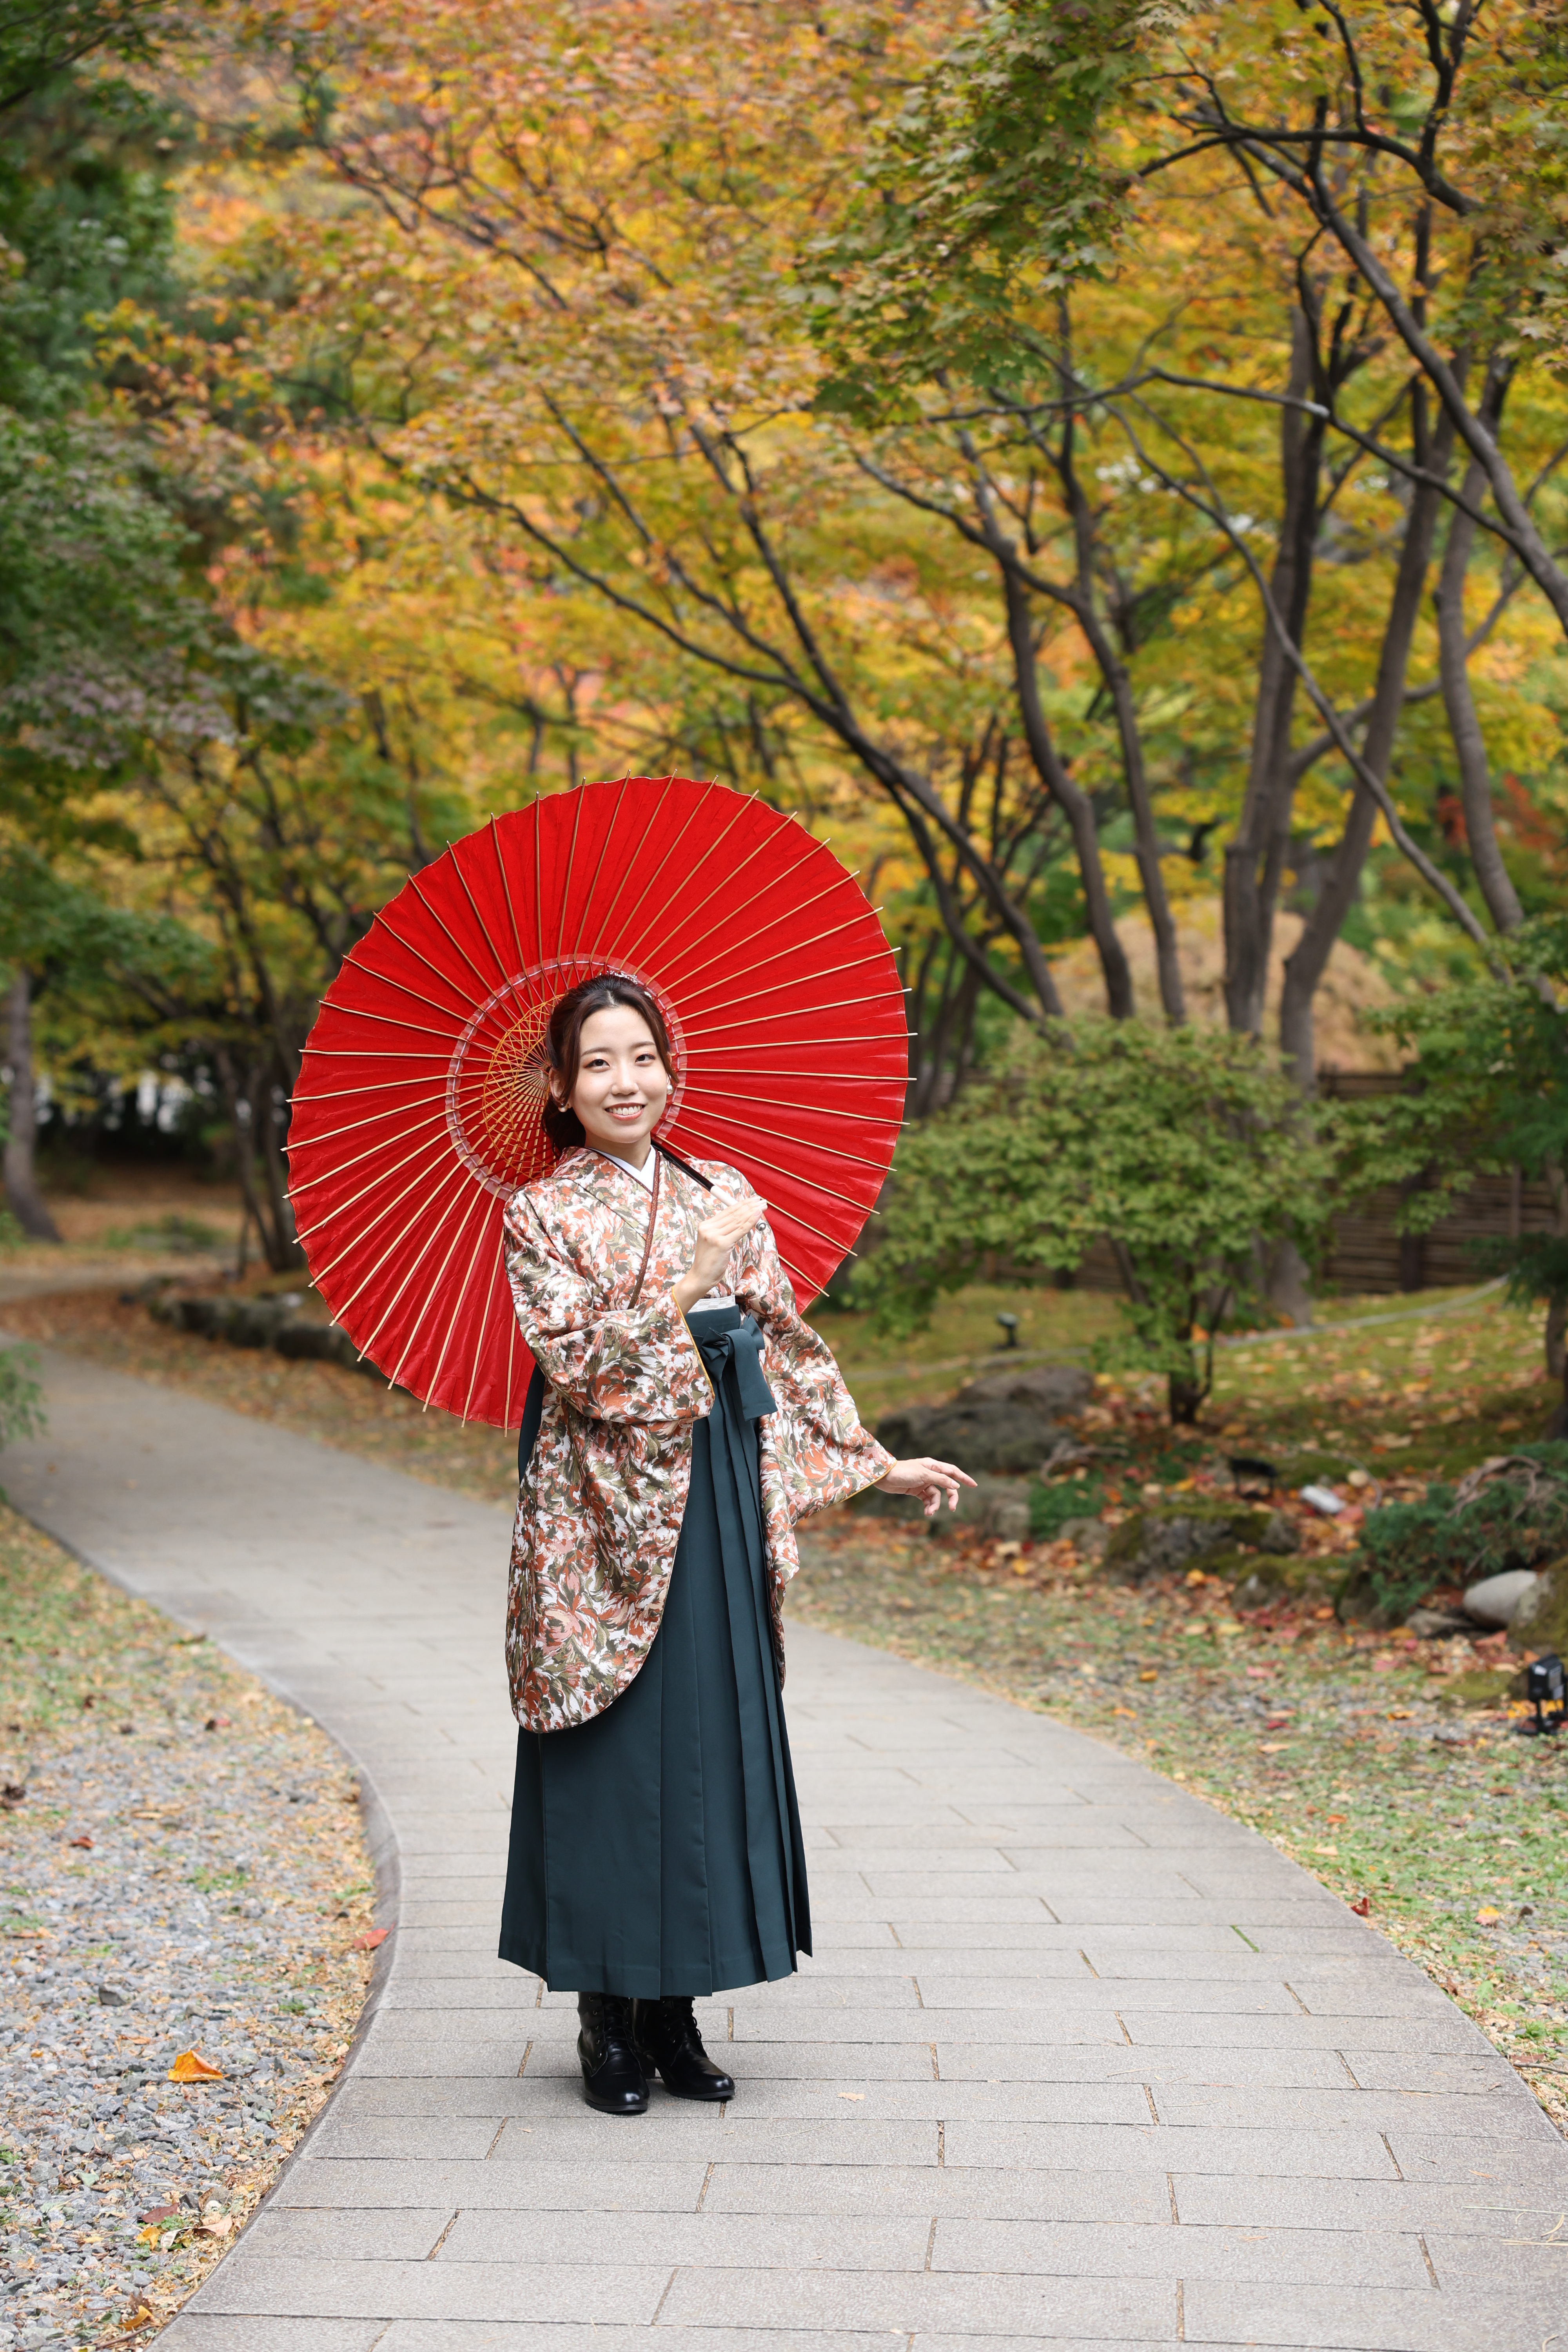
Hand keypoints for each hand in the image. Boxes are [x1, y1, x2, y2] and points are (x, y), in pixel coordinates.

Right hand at [673, 1191, 765, 1314]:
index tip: (752, 1200)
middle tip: (760, 1200)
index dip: (741, 1204)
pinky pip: (740, 1230)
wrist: (700, 1277)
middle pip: (733, 1214)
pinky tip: (758, 1215)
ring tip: (762, 1206)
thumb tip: (741, 1220)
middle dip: (749, 1205)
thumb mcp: (713, 1242)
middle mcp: (708, 1228)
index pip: (727, 1211)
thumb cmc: (709, 1262)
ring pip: (738, 1220)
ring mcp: (714, 1236)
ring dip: (752, 1211)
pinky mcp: (722, 1244)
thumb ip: (723, 1230)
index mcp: (705, 1225)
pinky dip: (750, 1221)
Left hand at [877, 1456, 975, 1517]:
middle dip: (950, 1497)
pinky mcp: (916, 1490)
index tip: (974, 1485)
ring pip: (936, 1495)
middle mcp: (930, 1473)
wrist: (884, 1477)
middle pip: (946, 1486)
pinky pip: (927, 1500)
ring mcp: (923, 1482)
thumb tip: (956, 1485)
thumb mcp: (924, 1475)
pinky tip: (926, 1512)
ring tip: (930, 1513)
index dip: (964, 1478)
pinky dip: (928, 1506)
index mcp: (933, 1466)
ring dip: (935, 1505)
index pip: (952, 1471)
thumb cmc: (903, 1472)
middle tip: (952, 1508)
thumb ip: (940, 1480)